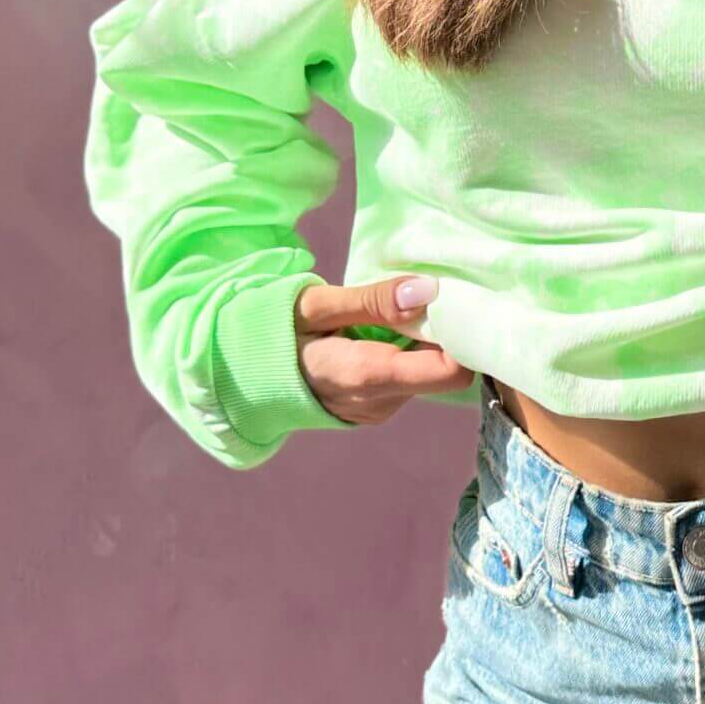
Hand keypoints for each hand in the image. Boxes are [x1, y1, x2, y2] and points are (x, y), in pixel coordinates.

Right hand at [294, 275, 477, 425]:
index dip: (462, 337)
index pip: (451, 371)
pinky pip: (408, 382)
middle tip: (427, 298)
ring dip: (421, 346)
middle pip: (444, 373)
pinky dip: (404, 358)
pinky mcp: (375, 411)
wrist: (242, 376)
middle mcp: (379, 403)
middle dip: (443, 336)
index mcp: (367, 375)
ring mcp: (378, 411)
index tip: (457, 303)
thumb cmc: (278, 331)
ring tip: (395, 315)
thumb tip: (430, 291)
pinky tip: (380, 337)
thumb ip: (373, 300)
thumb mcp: (317, 305)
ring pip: (427, 377)